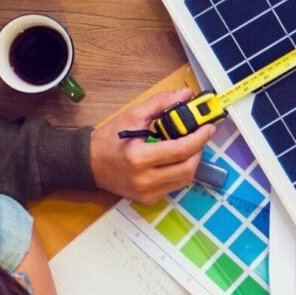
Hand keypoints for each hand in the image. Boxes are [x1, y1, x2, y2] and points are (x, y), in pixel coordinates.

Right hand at [91, 87, 215, 201]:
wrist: (87, 163)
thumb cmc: (108, 140)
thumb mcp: (132, 116)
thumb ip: (160, 104)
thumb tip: (185, 94)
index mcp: (138, 157)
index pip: (180, 150)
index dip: (199, 138)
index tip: (208, 127)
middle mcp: (144, 179)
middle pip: (187, 168)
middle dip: (199, 150)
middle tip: (200, 137)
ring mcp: (146, 192)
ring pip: (184, 180)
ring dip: (193, 162)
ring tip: (189, 147)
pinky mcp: (147, 199)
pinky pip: (174, 186)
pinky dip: (181, 172)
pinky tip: (176, 160)